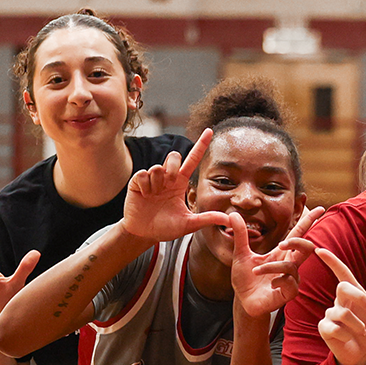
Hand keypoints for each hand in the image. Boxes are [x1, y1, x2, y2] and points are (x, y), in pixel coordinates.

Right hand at [123, 129, 231, 245]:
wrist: (144, 234)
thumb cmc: (165, 227)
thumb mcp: (189, 224)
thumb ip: (206, 219)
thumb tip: (228, 219)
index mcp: (180, 183)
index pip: (193, 160)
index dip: (201, 145)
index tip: (210, 130)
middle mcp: (167, 178)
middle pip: (174, 156)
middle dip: (173, 166)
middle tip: (171, 183)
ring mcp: (152, 179)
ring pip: (158, 167)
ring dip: (157, 183)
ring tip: (154, 196)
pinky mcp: (137, 182)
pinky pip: (143, 174)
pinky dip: (145, 186)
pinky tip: (145, 196)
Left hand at [232, 205, 320, 318]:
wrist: (242, 300)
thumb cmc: (245, 278)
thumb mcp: (240, 254)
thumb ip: (240, 234)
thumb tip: (233, 214)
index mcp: (281, 253)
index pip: (299, 233)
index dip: (309, 221)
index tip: (320, 208)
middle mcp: (290, 264)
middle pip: (307, 247)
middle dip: (297, 242)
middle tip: (281, 244)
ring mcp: (292, 279)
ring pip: (291, 266)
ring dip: (271, 267)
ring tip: (255, 272)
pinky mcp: (290, 293)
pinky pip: (290, 282)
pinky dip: (277, 280)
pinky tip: (269, 285)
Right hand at [314, 246, 365, 364]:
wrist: (362, 353)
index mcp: (353, 295)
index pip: (342, 273)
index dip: (332, 261)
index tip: (320, 250)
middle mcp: (339, 302)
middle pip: (343, 287)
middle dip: (359, 297)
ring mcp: (330, 315)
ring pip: (342, 313)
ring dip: (358, 324)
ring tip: (364, 331)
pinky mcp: (325, 329)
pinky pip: (336, 329)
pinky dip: (347, 335)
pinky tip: (350, 339)